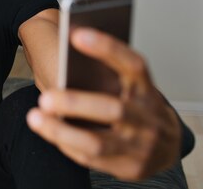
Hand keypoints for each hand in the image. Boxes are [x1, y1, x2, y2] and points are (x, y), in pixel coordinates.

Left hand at [27, 28, 180, 179]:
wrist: (167, 146)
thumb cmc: (137, 107)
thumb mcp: (130, 87)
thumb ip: (106, 76)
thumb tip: (67, 60)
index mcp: (146, 89)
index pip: (132, 64)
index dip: (107, 47)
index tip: (76, 33)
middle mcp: (149, 117)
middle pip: (113, 109)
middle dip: (76, 103)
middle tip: (45, 97)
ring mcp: (143, 146)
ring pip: (97, 142)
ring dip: (61, 131)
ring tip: (35, 117)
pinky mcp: (131, 168)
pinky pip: (92, 159)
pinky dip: (67, 145)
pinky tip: (50, 132)